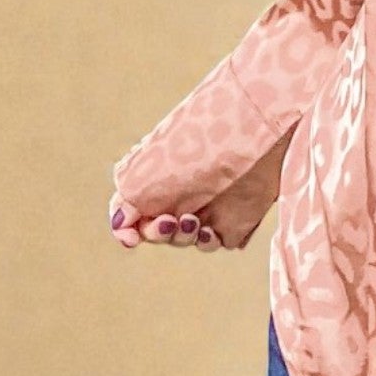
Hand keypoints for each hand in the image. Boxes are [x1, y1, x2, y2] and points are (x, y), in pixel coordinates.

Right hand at [107, 134, 288, 251]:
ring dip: (179, 238)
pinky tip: (207, 231)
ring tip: (190, 222)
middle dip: (156, 232)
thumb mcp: (159, 164)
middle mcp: (181, 192)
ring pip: (182, 240)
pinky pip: (211, 242)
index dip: (127, 230)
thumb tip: (120, 223)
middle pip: (155, 231)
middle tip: (168, 222)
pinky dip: (205, 241)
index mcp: (160, 177)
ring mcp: (207, 206)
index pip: (133, 211)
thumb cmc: (204, 140)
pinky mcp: (233, 217)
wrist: (255, 133)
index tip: (130, 239)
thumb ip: (133, 195)